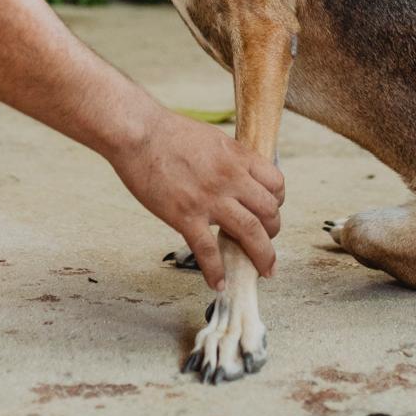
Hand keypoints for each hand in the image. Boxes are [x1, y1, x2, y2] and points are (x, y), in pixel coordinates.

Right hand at [108, 105, 284, 289]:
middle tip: (268, 242)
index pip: (276, 182)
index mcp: (237, 156)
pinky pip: (208, 251)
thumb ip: (229, 158)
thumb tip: (239, 174)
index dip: (278, 200)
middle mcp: (230, 178)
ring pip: (251, 232)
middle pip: (269, 211)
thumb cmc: (168, 132)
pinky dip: (216, 272)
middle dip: (274, 231)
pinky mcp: (185, 216)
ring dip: (262, 256)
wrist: (137, 133)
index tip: (271, 210)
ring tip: (264, 270)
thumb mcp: (212, 138)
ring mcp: (209, 198)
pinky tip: (218, 283)